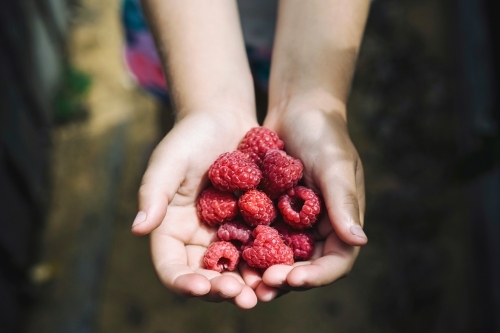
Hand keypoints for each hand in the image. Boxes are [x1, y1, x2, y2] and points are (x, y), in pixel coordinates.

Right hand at [131, 110, 260, 308]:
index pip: (171, 266)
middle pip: (206, 275)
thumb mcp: (168, 161)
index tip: (201, 286)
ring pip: (236, 270)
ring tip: (265, 291)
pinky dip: (269, 262)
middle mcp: (198, 238)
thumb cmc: (190, 136)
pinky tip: (284, 267)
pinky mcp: (251, 225)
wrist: (224, 118)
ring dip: (249, 284)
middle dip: (222, 290)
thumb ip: (153, 193)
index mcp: (172, 229)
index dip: (183, 281)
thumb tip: (138, 229)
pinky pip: (260, 249)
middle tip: (242, 297)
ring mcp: (226, 234)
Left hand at [260, 106, 366, 298]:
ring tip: (245, 282)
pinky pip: (262, 236)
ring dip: (265, 271)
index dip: (317, 275)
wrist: (297, 109)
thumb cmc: (323, 132)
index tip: (293, 278)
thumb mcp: (335, 164)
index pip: (336, 260)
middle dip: (286, 279)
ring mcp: (294, 221)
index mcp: (342, 221)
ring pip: (281, 257)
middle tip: (262, 287)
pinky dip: (250, 248)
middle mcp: (319, 227)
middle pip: (306, 266)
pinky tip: (230, 255)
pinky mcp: (272, 212)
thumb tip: (358, 241)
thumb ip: (344, 201)